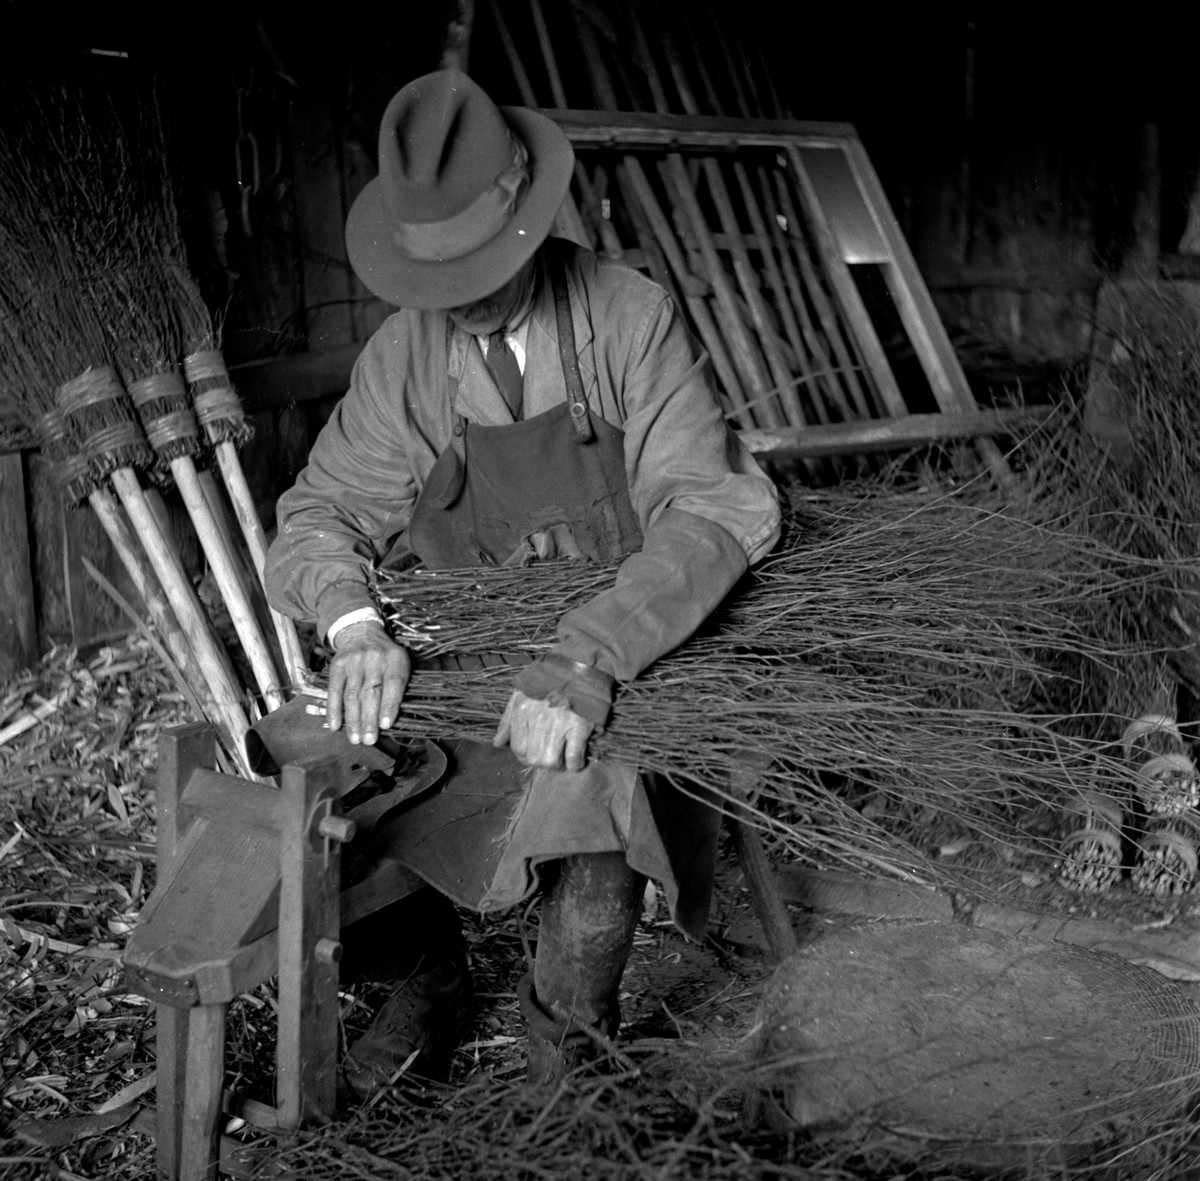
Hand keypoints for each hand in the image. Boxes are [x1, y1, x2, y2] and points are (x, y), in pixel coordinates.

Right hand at [327, 623, 409, 744]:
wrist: (361, 633)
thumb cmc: (385, 658)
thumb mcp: (399, 664)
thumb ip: (399, 687)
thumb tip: (390, 722)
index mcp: (396, 659)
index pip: (393, 683)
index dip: (389, 705)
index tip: (385, 725)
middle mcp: (375, 658)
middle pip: (371, 692)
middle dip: (369, 719)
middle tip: (369, 740)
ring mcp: (354, 661)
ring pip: (352, 695)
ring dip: (352, 719)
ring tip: (355, 739)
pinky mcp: (337, 665)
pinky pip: (334, 690)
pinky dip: (334, 709)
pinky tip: (335, 725)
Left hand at [493, 689, 592, 771]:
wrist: (579, 665)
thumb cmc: (549, 680)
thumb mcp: (521, 693)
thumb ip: (508, 720)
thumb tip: (498, 743)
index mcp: (522, 711)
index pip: (517, 748)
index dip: (526, 755)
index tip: (536, 750)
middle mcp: (538, 720)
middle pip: (533, 759)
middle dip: (541, 761)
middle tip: (550, 754)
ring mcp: (560, 724)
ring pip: (551, 762)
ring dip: (557, 765)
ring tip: (563, 757)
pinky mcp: (580, 727)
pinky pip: (573, 758)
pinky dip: (575, 764)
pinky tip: (576, 760)